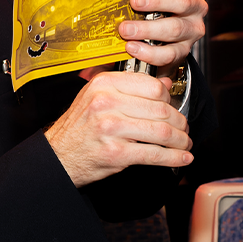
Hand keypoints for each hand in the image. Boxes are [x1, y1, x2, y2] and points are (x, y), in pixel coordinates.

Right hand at [45, 69, 192, 186]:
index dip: (170, 98)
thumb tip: (164, 83)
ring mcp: (111, 128)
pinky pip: (154, 154)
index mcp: (104, 84)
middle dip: (180, 123)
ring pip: (162, 132)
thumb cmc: (79, 127)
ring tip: (184, 143)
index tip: (174, 107)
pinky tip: (181, 158)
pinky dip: (173, 158)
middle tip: (183, 129)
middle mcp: (106, 103)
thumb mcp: (98, 97)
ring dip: (180, 141)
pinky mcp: (116, 152)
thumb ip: (131, 88)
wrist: (59, 154)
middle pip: (161, 109)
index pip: (152, 86)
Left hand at [117, 0, 206, 75]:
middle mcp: (194, 8)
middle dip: (156, 1)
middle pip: (182, 2)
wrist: (163, 40)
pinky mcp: (183, 51)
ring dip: (147, 29)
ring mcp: (190, 31)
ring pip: (174, 29)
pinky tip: (133, 47)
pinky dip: (149, 52)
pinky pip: (168, 54)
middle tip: (135, 2)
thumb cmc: (154, 10)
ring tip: (126, 29)